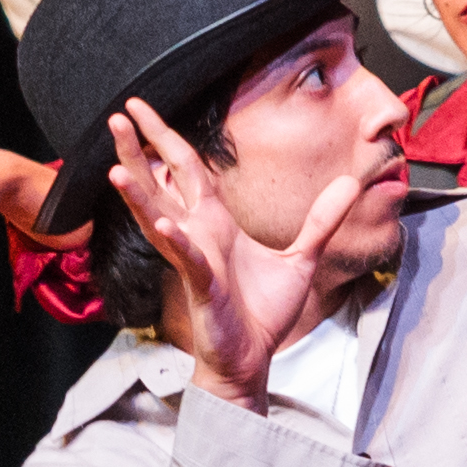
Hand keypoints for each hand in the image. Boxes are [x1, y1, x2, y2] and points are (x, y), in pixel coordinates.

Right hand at [103, 96, 371, 403]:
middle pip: (162, 181)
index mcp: (215, 222)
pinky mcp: (202, 285)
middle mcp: (197, 234)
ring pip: (158, 217)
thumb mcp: (301, 257)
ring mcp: (195, 258)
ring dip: (139, 191)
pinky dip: (175, 239)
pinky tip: (163, 221)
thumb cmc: (263, 312)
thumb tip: (350, 184)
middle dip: (140, 148)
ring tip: (116, 166)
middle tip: (119, 114)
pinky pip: (186, 257)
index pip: (187, 168)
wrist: (253, 357)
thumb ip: (322, 219)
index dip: (166, 137)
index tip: (143, 109)